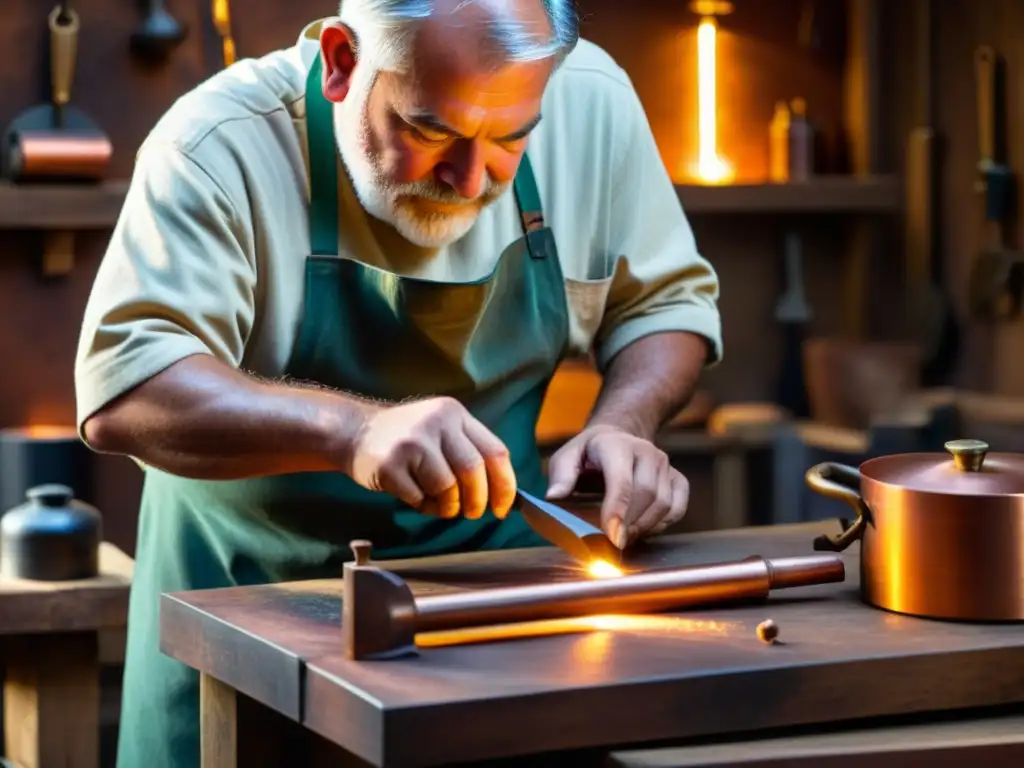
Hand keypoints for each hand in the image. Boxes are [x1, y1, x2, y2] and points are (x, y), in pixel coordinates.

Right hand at [346, 397, 516, 519]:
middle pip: (474, 471)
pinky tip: (414, 496)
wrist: (355, 432)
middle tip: (471, 512)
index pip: (495, 452)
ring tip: (436, 501)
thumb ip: (469, 452)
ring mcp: (412, 442)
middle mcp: (436, 422)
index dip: (505, 485)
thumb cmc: (407, 439)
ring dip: (447, 505)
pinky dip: (423, 506)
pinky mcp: (390, 464)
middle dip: (477, 500)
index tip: (503, 508)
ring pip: (448, 487)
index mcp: (455, 414)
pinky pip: (420, 498)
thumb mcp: (441, 430)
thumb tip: (502, 494)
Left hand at [546, 425, 688, 548]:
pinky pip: (677, 508)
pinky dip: (662, 524)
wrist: (619, 439)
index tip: (611, 536)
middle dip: (629, 524)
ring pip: (663, 504)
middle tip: (612, 543)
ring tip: (623, 538)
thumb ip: (561, 475)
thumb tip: (554, 496)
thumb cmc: (589, 453)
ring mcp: (665, 465)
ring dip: (644, 527)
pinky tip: (643, 529)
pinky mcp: (677, 478)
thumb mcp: (567, 456)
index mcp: (616, 445)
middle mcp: (645, 452)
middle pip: (646, 494)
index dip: (618, 510)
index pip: (622, 480)